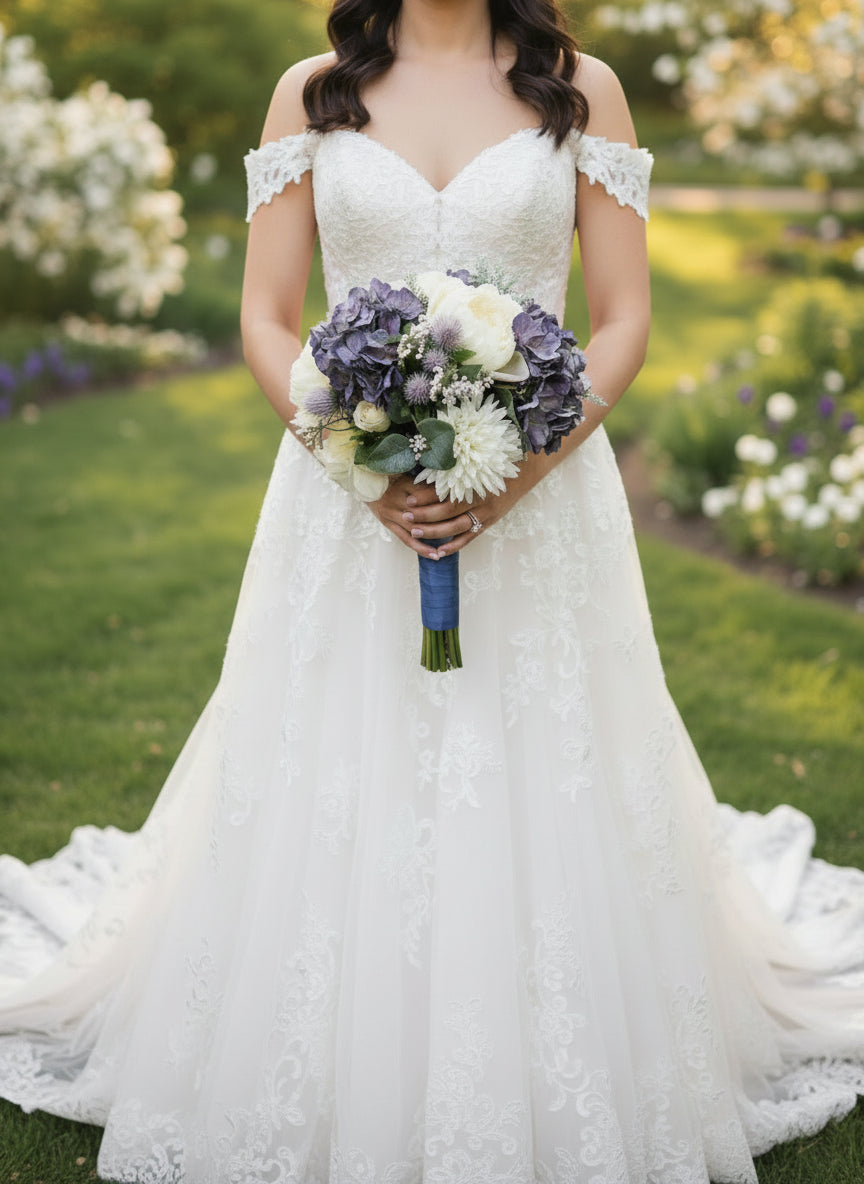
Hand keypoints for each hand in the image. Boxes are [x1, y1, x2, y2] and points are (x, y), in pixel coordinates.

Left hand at [368, 453, 556, 558]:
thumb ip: (453, 464)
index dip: (425, 495)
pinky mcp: (487, 524)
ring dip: (434, 531)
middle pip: (447, 510)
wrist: (522, 474)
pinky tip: (438, 552)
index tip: (408, 497)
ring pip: (455, 526)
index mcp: (473, 480)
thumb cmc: (492, 464)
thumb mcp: (475, 460)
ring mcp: (484, 513)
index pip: (446, 490)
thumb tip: (425, 461)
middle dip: (425, 514)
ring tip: (414, 532)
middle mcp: (479, 498)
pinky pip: (468, 538)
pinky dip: (453, 545)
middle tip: (406, 516)